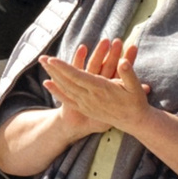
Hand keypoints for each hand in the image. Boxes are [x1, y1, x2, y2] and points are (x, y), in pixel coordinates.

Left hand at [39, 37, 153, 137]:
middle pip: (66, 82)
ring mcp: (85, 104)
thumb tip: (123, 62)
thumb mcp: (136, 87)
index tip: (52, 59)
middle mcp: (89, 97)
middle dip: (53, 69)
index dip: (64, 68)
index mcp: (100, 89)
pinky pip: (67, 99)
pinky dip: (56, 92)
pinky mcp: (85, 108)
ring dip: (53, 76)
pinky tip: (47, 84)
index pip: (78, 77)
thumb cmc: (136, 101)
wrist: (133, 121)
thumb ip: (128, 74)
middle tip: (41, 57)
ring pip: (65, 88)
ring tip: (42, 65)